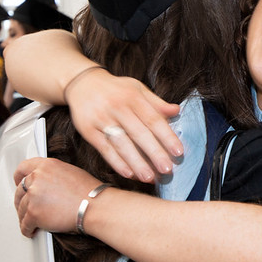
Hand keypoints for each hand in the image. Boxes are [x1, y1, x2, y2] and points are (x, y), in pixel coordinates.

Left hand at [14, 157, 100, 236]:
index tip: (18, 182)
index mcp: (46, 166)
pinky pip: (24, 224)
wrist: (95, 206)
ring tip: (31, 221)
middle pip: (19, 190)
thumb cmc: (89, 192)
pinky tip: (32, 230)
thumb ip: (53, 175)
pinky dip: (27, 229)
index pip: (23, 168)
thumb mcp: (70, 172)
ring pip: (20, 208)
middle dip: (21, 200)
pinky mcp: (33, 213)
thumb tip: (47, 184)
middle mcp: (37, 178)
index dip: (18, 177)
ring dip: (25, 216)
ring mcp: (33, 195)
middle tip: (25, 206)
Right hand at [65, 68, 182, 181]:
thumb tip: (177, 111)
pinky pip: (104, 149)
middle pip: (139, 133)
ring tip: (149, 177)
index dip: (167, 136)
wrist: (83, 83)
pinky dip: (116, 162)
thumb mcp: (137, 89)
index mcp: (133, 97)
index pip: (153, 119)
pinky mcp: (88, 130)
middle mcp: (118, 107)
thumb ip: (156, 103)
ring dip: (136, 162)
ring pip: (122, 144)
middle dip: (154, 153)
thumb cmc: (116, 89)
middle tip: (167, 169)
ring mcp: (102, 119)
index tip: (178, 152)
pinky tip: (129, 173)